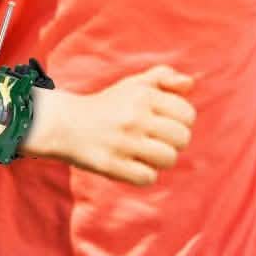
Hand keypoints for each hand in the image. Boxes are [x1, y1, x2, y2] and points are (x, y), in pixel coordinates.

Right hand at [30, 65, 194, 184]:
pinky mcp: (111, 165)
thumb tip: (189, 84)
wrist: (66, 125)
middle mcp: (134, 117)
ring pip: (168, 159)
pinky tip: (133, 166)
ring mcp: (122, 142)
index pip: (187, 114)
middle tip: (156, 140)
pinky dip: (144, 175)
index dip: (181, 122)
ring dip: (160, 160)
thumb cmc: (109, 105)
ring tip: (146, 153)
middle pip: (182, 138)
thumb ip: (164, 77)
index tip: (165, 123)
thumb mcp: (134, 84)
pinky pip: (147, 178)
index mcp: (143, 95)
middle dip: (174, 143)